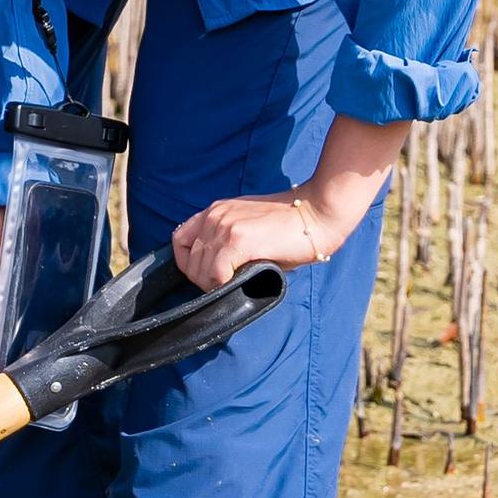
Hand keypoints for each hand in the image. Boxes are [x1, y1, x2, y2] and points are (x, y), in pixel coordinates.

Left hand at [169, 189, 334, 288]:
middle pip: (188, 260)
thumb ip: (228, 242)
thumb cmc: (290, 227)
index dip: (189, 264)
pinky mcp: (238, 240)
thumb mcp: (249, 227)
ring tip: (235, 285)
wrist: (318, 214)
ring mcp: (224, 227)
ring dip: (213, 285)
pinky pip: (216, 273)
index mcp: (215, 211)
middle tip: (224, 286)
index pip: (179, 240)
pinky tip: (240, 282)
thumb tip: (215, 272)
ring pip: (200, 270)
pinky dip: (223, 284)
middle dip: (203, 280)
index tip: (207, 275)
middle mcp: (215, 216)